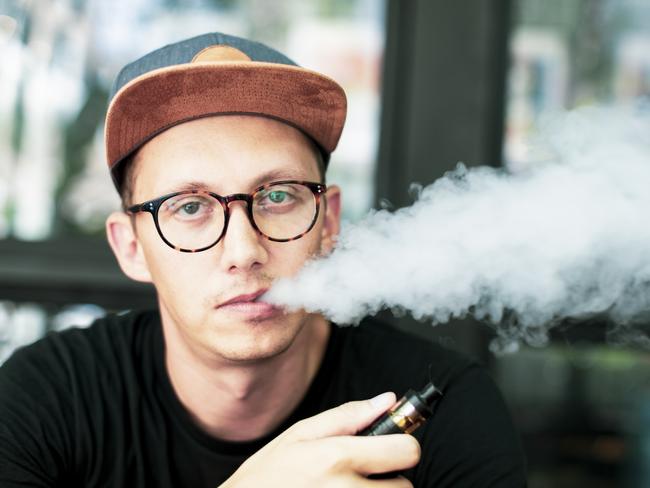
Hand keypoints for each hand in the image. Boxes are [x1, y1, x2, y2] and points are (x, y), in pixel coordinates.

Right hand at [220, 392, 419, 486]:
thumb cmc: (267, 475)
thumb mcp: (300, 434)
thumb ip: (348, 416)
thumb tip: (388, 400)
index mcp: (336, 458)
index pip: (407, 452)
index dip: (400, 447)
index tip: (389, 448)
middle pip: (405, 486)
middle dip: (388, 478)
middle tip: (360, 475)